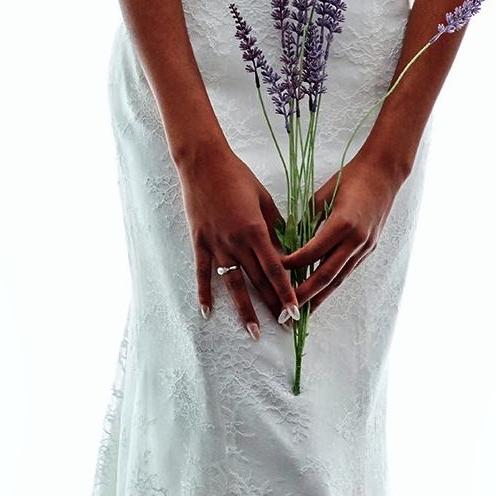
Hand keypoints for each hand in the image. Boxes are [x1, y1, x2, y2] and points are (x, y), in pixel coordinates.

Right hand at [177, 143, 304, 336]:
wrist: (203, 163)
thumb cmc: (237, 176)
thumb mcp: (263, 198)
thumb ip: (275, 225)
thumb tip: (284, 247)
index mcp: (256, 231)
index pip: (275, 270)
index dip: (286, 292)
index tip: (295, 310)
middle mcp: (237, 243)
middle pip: (258, 282)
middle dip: (272, 306)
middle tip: (284, 327)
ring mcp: (217, 245)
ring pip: (234, 284)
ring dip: (244, 309)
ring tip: (253, 331)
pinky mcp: (200, 242)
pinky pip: (204, 273)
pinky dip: (205, 293)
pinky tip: (208, 312)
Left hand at [278, 154, 401, 312]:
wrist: (384, 173)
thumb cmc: (350, 178)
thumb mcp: (322, 195)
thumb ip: (307, 219)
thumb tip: (289, 239)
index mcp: (342, 224)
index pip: (312, 252)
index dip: (293, 265)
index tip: (275, 272)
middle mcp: (356, 240)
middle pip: (326, 274)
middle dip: (306, 294)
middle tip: (288, 310)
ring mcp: (365, 247)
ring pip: (339, 278)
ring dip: (321, 297)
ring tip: (304, 313)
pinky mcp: (369, 249)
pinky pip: (347, 271)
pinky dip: (333, 284)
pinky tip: (321, 294)